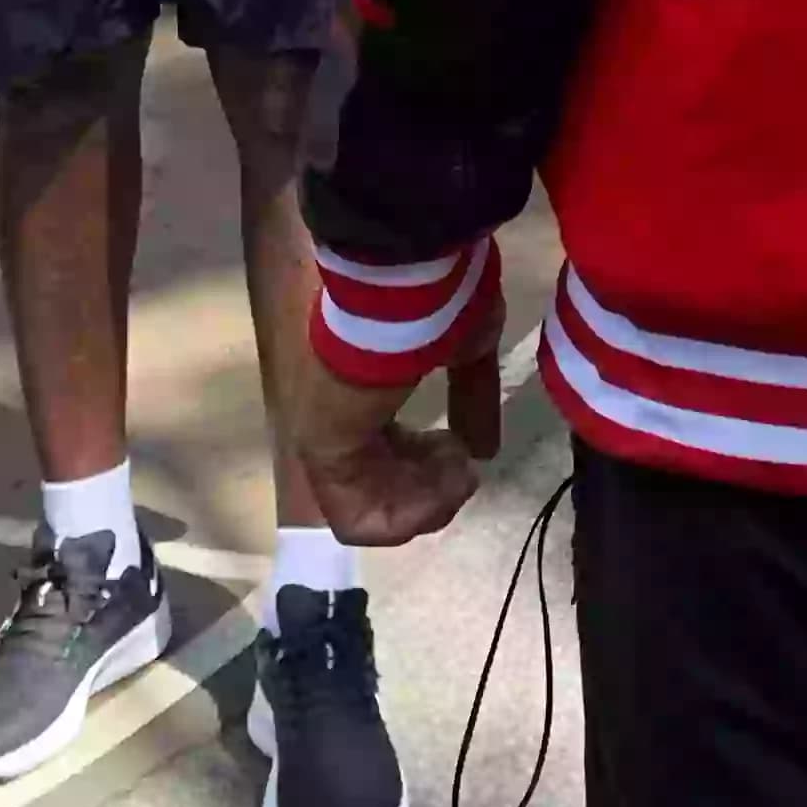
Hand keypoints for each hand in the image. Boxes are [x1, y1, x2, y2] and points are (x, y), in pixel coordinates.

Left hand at [289, 291, 503, 546]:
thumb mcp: (469, 347)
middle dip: (430, 486)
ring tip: (458, 480)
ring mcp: (326, 436)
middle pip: (379, 480)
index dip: (428, 460)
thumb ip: (473, 401)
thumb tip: (483, 451)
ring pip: (370, 507)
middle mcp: (338, 415)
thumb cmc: (435, 302)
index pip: (385, 446)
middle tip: (464, 470)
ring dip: (424, 506)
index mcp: (364, 387)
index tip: (463, 448)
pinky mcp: (323, 452)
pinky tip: (443, 493)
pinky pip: (359, 519)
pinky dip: (406, 519)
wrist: (403, 288)